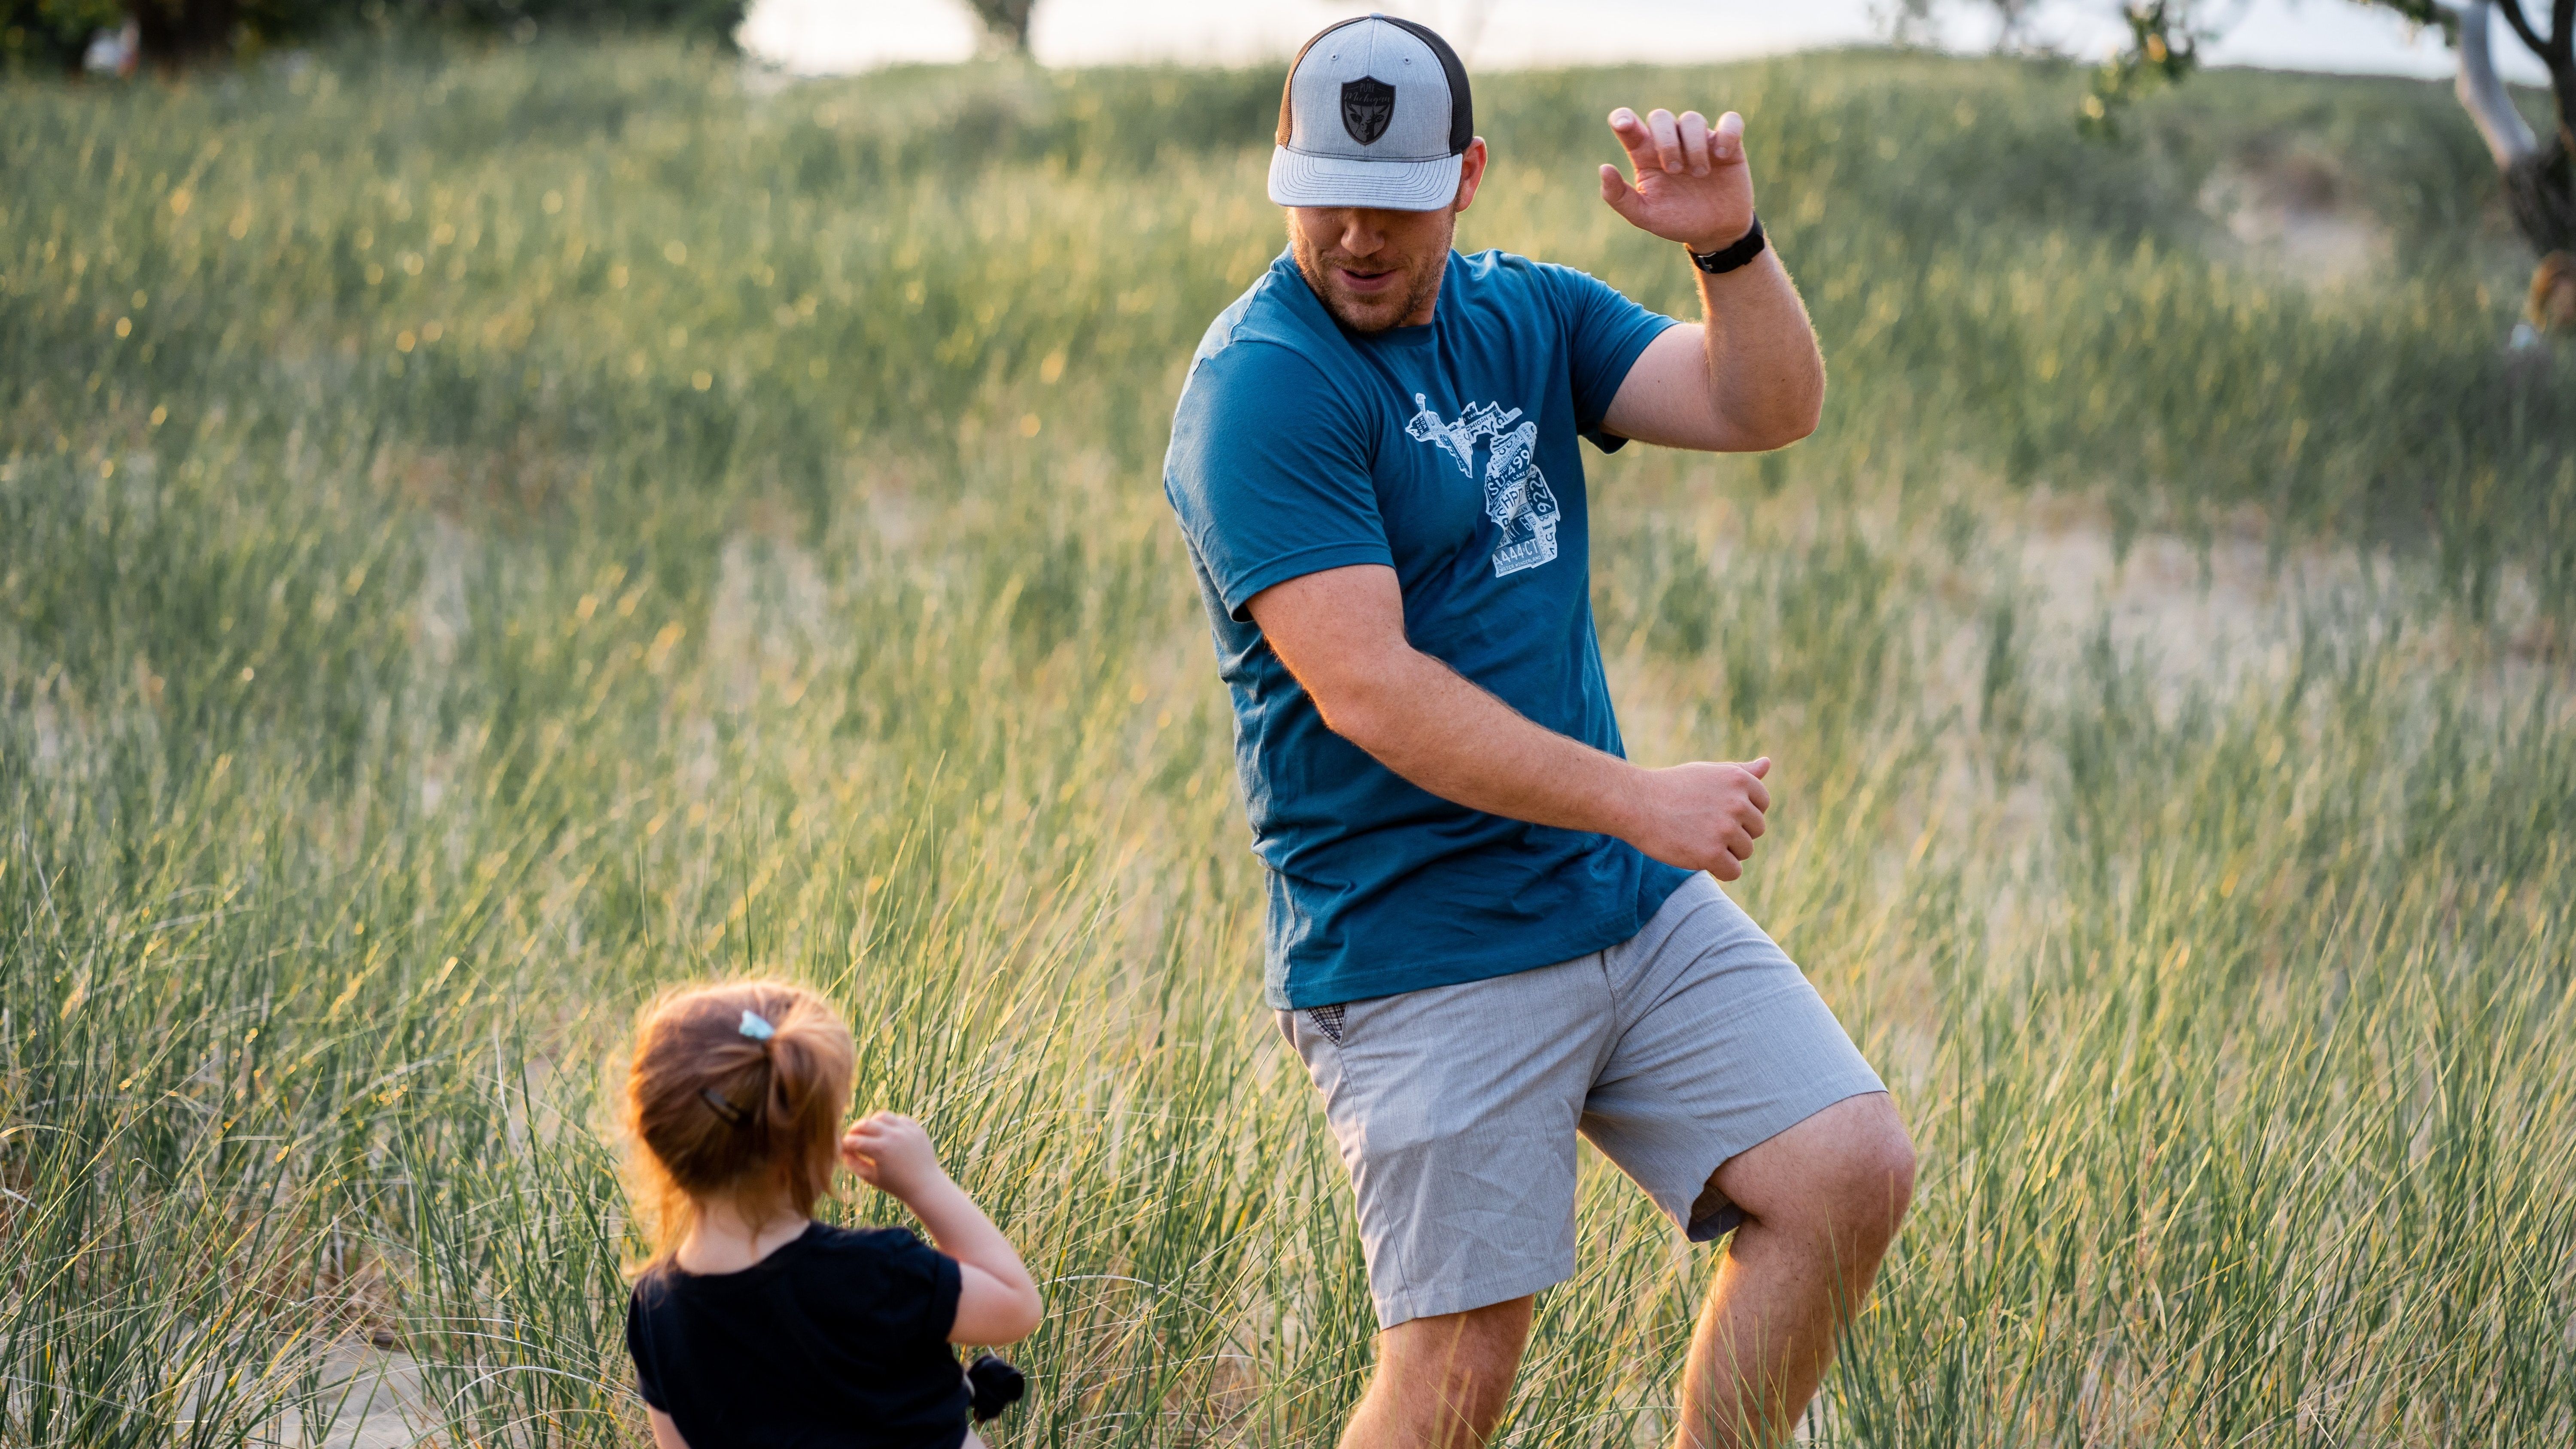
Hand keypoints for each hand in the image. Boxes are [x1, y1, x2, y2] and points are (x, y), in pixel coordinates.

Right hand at [841, 1111, 946, 1203]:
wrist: (925, 1185)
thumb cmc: (895, 1184)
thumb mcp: (871, 1177)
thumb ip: (853, 1163)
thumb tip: (843, 1150)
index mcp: (880, 1149)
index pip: (854, 1140)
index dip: (845, 1144)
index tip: (844, 1148)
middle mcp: (892, 1135)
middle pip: (865, 1123)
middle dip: (855, 1130)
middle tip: (852, 1137)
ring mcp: (905, 1130)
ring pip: (882, 1116)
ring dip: (873, 1122)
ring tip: (870, 1132)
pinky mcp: (916, 1128)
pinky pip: (899, 1119)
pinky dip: (891, 1124)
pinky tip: (888, 1134)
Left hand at [1600, 107, 1755, 255]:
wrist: (1714, 232)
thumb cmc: (1676, 220)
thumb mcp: (1644, 216)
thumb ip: (1619, 196)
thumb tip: (1604, 168)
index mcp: (1645, 155)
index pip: (1628, 126)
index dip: (1622, 119)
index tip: (1624, 125)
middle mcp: (1671, 142)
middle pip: (1660, 117)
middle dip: (1666, 141)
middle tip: (1673, 170)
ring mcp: (1699, 140)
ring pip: (1692, 119)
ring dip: (1694, 146)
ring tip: (1700, 174)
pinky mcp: (1728, 144)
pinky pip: (1730, 122)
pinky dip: (1727, 134)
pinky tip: (1721, 155)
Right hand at [1618, 757, 1770, 879]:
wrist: (1636, 803)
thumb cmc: (1672, 787)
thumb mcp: (1708, 773)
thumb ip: (1740, 772)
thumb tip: (1767, 763)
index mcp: (1739, 779)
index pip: (1763, 804)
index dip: (1741, 812)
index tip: (1716, 810)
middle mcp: (1738, 803)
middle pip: (1756, 830)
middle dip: (1735, 833)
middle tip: (1703, 825)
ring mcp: (1725, 829)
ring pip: (1745, 852)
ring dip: (1725, 851)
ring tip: (1697, 838)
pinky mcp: (1712, 853)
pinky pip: (1733, 872)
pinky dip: (1718, 870)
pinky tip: (1697, 856)